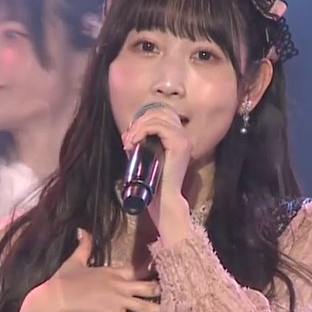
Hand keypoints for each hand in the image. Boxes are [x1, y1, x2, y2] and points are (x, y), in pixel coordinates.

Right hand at [16, 230, 160, 311]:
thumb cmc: (61, 282)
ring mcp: (118, 301)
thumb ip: (82, 245)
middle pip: (148, 285)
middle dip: (163, 288)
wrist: (54, 303)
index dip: (151, 269)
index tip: (164, 267)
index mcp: (111, 271)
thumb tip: (81, 229)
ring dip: (161, 308)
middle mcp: (119, 285)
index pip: (137, 268)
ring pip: (147, 304)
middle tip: (179, 290)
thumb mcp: (73, 261)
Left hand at [121, 105, 192, 220]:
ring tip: (129, 141)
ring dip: (138, 127)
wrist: (164, 199)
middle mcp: (183, 135)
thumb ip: (139, 141)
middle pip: (159, 112)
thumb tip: (127, 131)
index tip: (131, 134)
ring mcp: (183, 139)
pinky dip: (142, 131)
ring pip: (157, 118)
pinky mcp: (179, 145)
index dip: (143, 118)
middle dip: (138, 122)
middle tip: (127, 138)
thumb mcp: (145, 155)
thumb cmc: (154, 181)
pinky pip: (157, 127)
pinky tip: (134, 142)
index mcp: (178, 137)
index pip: (162, 113)